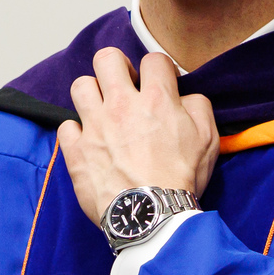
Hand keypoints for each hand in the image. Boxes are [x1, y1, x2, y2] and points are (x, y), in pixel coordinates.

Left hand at [55, 47, 220, 226]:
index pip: (153, 58)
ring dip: (91, 94)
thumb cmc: (180, 181)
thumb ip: (199, 108)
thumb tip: (186, 96)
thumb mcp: (207, 140)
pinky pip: (66, 126)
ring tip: (102, 110)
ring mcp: (95, 126)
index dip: (158, 68)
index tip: (159, 82)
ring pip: (81, 86)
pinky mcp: (77, 150)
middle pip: (107, 58)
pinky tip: (88, 141)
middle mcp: (122, 106)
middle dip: (116, 66)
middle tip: (124, 84)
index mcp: (156, 100)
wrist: (150, 216)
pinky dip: (75, 132)